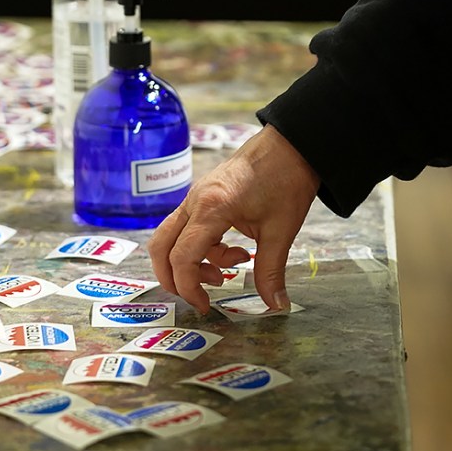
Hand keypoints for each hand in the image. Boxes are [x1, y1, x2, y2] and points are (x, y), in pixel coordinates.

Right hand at [148, 124, 319, 312]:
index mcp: (211, 209)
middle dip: (173, 278)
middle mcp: (194, 202)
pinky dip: (201, 248)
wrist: (291, 144)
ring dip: (190, 263)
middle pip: (160, 247)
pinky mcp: (201, 197)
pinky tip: (234, 252)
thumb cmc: (286, 179)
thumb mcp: (282, 231)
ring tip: (225, 273)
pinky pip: (187, 228)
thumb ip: (271, 271)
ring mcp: (194, 197)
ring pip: (170, 238)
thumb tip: (276, 305)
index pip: (182, 258)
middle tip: (199, 296)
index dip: (188, 288)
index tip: (206, 306)